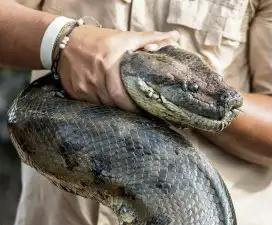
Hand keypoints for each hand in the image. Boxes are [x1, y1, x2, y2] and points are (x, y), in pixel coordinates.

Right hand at [57, 25, 179, 110]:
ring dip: (115, 106)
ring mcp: (83, 88)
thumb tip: (174, 37)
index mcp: (109, 63)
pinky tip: (107, 99)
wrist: (63, 41)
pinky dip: (102, 103)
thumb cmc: (97, 39)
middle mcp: (95, 78)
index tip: (146, 107)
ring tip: (125, 105)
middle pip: (114, 103)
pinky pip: (92, 104)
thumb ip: (150, 39)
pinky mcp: (75, 92)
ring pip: (104, 105)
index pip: (123, 95)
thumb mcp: (124, 37)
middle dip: (127, 108)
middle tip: (138, 108)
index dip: (135, 105)